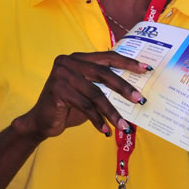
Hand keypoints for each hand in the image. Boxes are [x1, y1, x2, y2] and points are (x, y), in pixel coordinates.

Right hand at [12, 51, 149, 142]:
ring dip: (112, 112)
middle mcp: (69, 62)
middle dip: (124, 88)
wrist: (41, 121)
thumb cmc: (69, 106)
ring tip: (124, 126)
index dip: (128, 63)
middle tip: (140, 100)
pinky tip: (106, 130)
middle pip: (103, 74)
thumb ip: (106, 87)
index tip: (146, 69)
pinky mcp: (57, 90)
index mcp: (79, 58)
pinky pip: (84, 106)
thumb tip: (136, 92)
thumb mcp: (90, 93)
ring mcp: (61, 75)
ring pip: (95, 94)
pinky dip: (97, 120)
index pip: (108, 57)